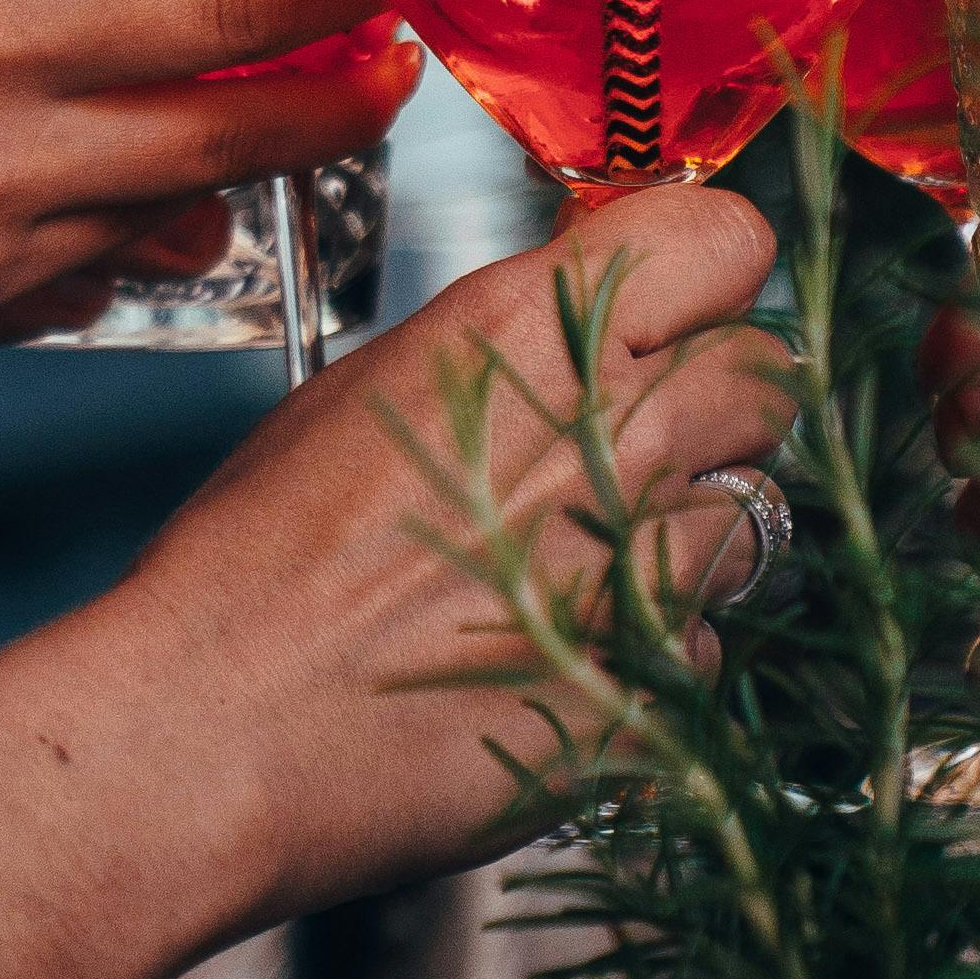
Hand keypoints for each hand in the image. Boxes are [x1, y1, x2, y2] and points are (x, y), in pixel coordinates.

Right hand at [137, 188, 796, 919]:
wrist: (210, 738)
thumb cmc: (251, 571)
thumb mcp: (367, 389)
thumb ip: (502, 341)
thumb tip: (583, 316)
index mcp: (526, 327)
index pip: (725, 240)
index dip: (709, 281)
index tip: (679, 315)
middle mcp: (608, 426)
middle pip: (769, 373)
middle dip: (719, 410)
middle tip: (640, 456)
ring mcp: (644, 560)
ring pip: (755, 516)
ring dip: (688, 541)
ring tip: (579, 577)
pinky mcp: (656, 683)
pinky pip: (708, 647)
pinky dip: (655, 659)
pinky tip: (560, 667)